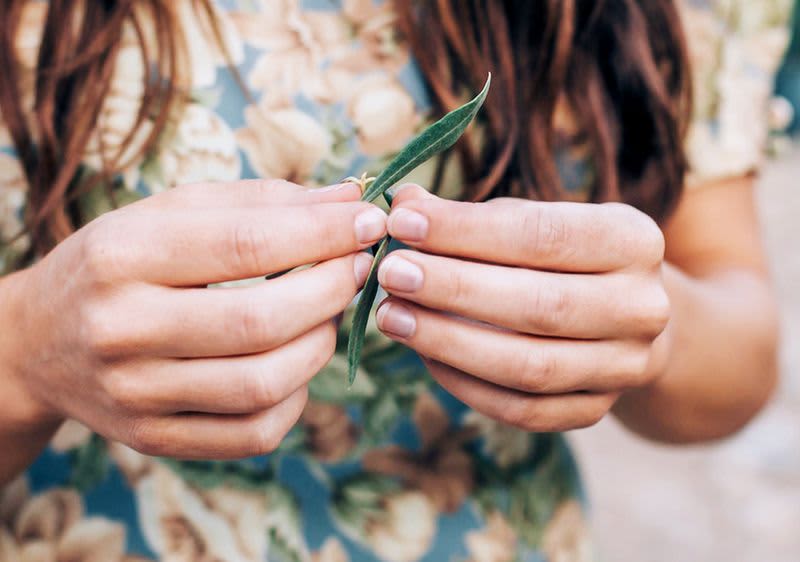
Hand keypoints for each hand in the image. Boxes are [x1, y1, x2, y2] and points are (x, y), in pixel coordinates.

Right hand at [2, 180, 386, 458]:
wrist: (40, 342)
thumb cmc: (118, 263)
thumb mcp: (169, 213)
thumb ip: (259, 201)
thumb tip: (348, 198)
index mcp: (122, 256)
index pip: (245, 244)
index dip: (324, 233)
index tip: (369, 221)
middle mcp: (122, 330)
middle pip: (261, 321)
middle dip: (333, 288)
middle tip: (359, 265)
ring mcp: (136, 396)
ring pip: (264, 384)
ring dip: (321, 342)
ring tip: (329, 310)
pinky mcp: (156, 439)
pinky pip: (255, 432)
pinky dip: (297, 396)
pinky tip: (296, 361)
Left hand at [375, 185, 669, 430]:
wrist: (622, 315)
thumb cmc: (563, 256)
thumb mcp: (531, 219)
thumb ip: (471, 216)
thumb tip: (401, 204)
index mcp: (633, 240)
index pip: (543, 235)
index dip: (466, 231)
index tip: (403, 223)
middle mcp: (642, 307)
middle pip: (539, 306)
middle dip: (452, 289)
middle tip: (390, 274)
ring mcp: (625, 367)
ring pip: (529, 367)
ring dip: (449, 342)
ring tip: (392, 316)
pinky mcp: (595, 410)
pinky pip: (522, 410)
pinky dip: (464, 384)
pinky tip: (423, 354)